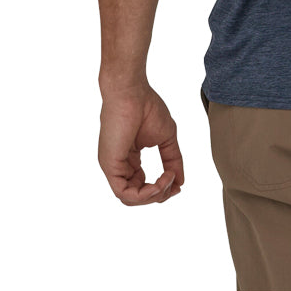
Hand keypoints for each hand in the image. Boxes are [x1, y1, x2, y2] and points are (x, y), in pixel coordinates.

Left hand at [98, 83, 184, 204]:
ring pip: (131, 199)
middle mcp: (119, 166)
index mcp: (129, 159)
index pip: (142, 186)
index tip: (178, 183)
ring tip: (168, 179)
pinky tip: (159, 182)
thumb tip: (181, 181)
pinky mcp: (110, 166)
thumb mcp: (166, 137)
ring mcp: (113, 167)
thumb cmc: (147, 107)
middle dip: (160, 194)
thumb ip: (172, 159)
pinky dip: (145, 194)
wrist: (132, 92)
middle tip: (174, 183)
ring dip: (154, 194)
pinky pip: (125, 193)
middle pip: (137, 196)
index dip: (161, 189)